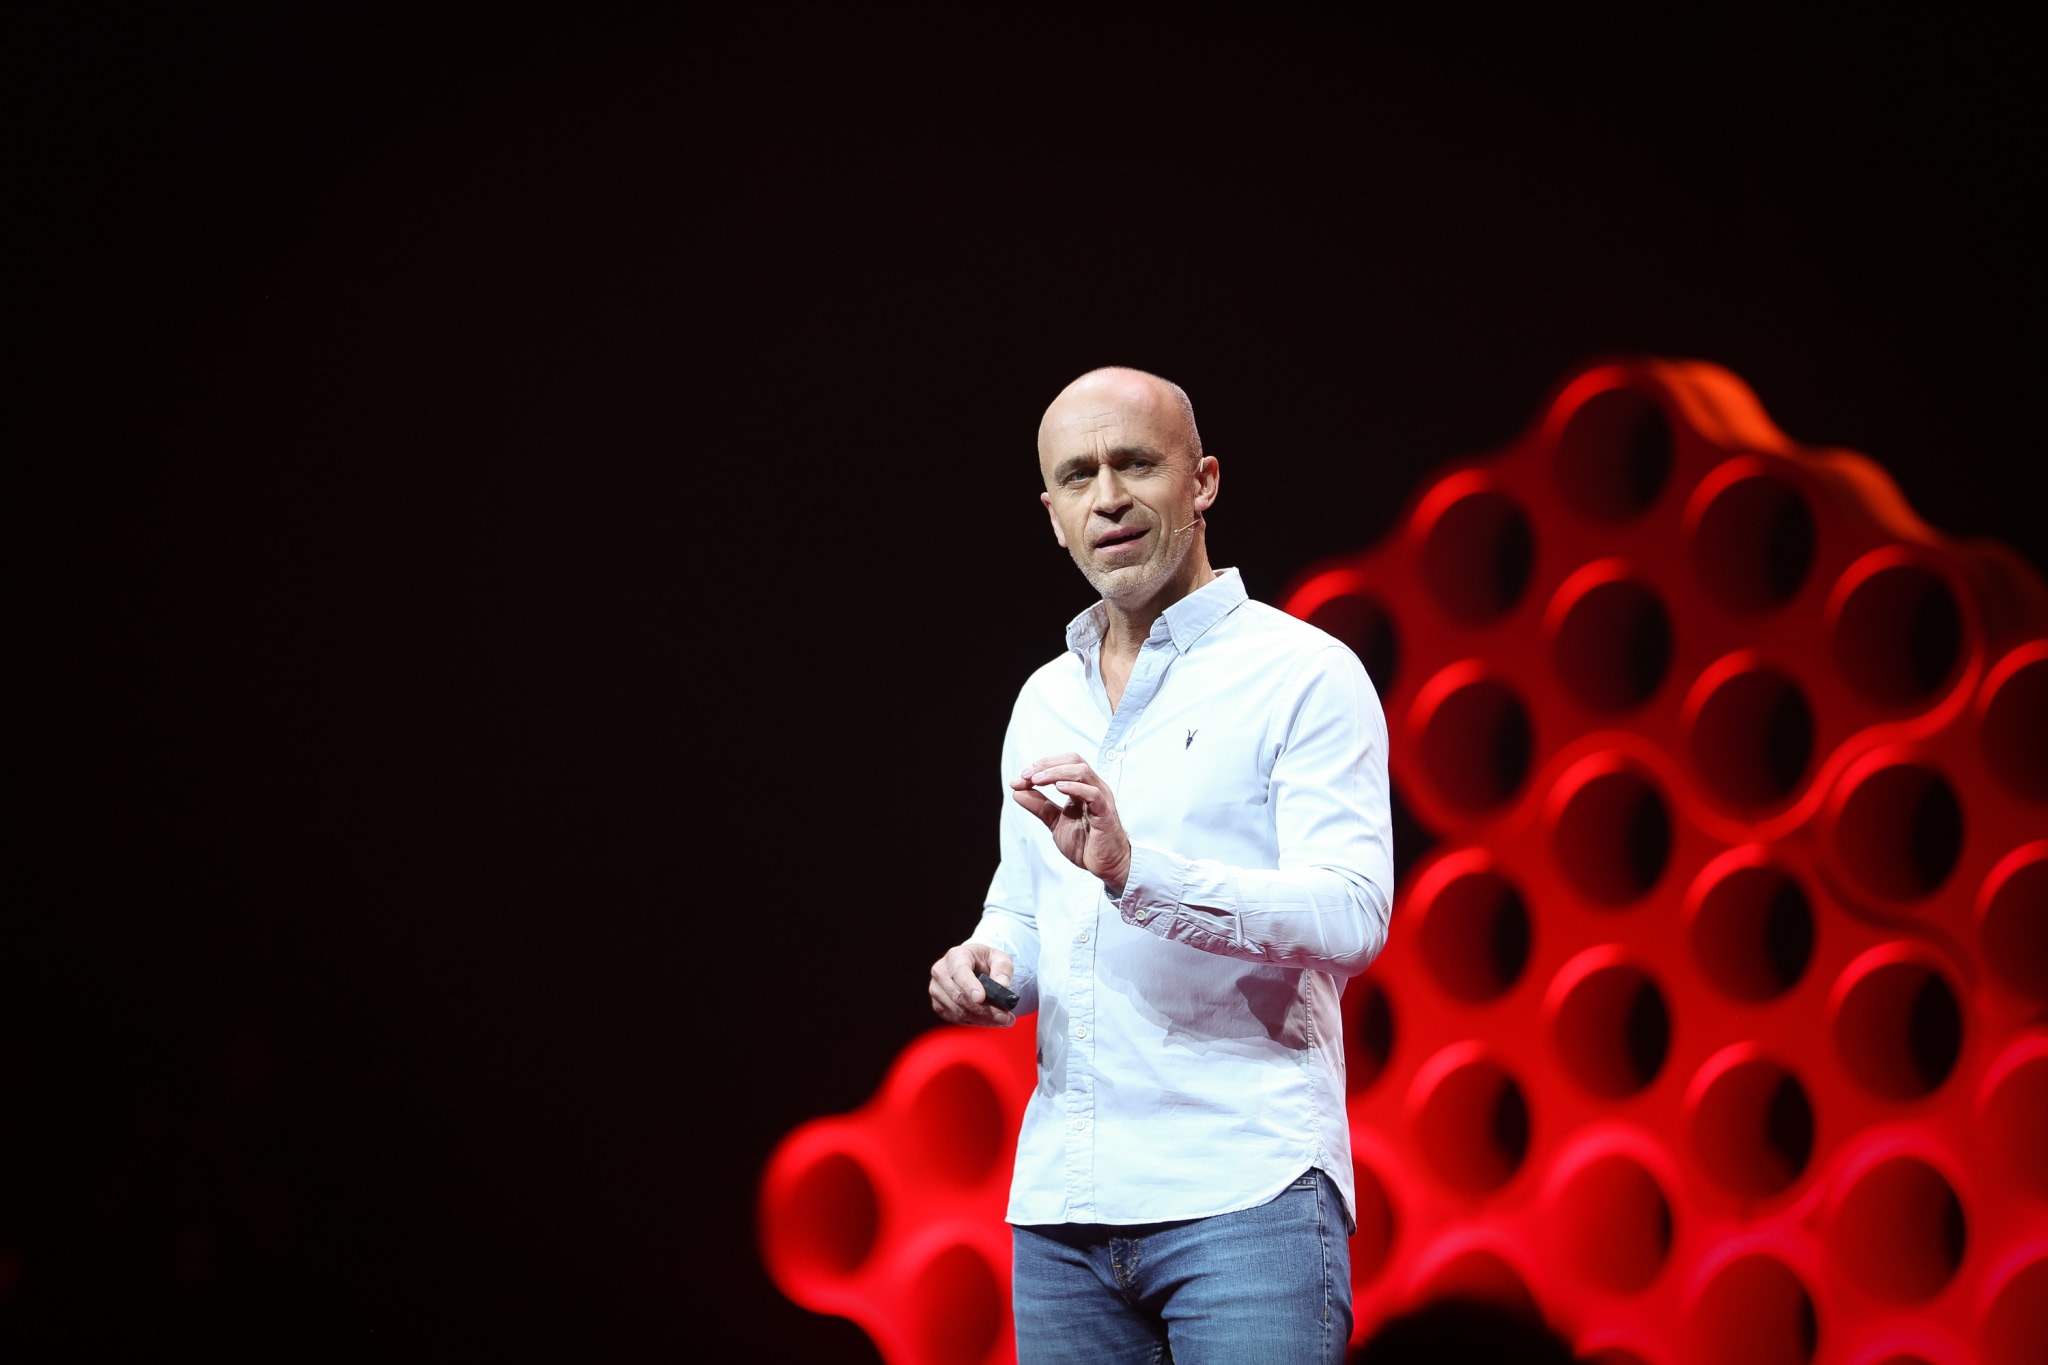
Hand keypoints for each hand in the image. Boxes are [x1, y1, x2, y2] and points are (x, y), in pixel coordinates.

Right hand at [929, 942, 1016, 1026]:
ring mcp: (937, 990)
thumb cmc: (986, 961)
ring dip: (982, 1019)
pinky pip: (957, 1019)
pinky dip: (976, 1022)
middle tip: (1004, 1016)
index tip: (981, 998)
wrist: (974, 967)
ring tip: (1003, 1019)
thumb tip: (1002, 986)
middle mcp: (941, 972)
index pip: (959, 972)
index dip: (969, 986)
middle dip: (983, 1009)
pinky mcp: (939, 1005)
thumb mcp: (999, 958)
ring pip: (959, 1011)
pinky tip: (990, 1020)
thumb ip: (1003, 970)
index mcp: (955, 956)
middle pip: (958, 996)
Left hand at [1010, 752, 1132, 894]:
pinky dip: (1075, 788)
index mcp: (1083, 787)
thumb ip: (1039, 806)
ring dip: (1056, 773)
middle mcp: (1094, 788)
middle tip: (1026, 775)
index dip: (1042, 766)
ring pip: (1082, 772)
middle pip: (1073, 761)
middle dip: (1047, 764)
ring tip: (1036, 780)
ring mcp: (1101, 799)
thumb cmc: (1086, 843)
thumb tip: (1016, 791)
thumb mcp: (1055, 822)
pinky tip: (1058, 789)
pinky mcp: (1105, 814)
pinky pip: (1093, 795)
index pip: (1064, 763)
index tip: (1020, 778)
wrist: (1105, 866)